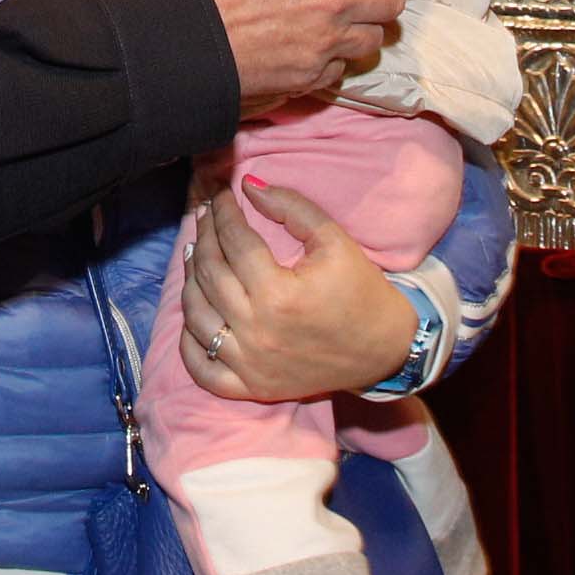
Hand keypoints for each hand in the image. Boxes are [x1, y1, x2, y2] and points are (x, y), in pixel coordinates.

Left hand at [178, 180, 422, 401]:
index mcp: (278, 294)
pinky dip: (188, 344)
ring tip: (196, 254)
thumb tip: (248, 186)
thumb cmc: (362, 292)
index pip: (234, 242)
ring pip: (196, 317)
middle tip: (206, 217)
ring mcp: (250, 364)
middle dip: (204, 237)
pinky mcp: (251, 388)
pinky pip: (202, 369)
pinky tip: (194, 313)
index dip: (223, 212)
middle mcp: (256, 331)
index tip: (220, 195)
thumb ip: (291, 206)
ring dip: (189, 280)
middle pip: (209, 274)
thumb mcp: (335, 240)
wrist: (386, 350)